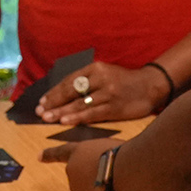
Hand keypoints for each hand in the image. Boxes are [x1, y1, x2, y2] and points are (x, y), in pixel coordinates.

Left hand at [36, 61, 168, 124]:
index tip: (42, 101)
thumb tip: (63, 94)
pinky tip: (65, 122)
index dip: (54, 92)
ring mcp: (108, 93)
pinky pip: (92, 113)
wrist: (151, 86)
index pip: (69, 80)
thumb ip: (87, 80)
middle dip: (54, 102)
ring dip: (61, 112)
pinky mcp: (114, 107)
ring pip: (79, 103)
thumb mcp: (106, 73)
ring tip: (47, 118)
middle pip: (71, 91)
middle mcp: (100, 78)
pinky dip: (77, 118)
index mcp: (96, 68)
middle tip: (40, 112)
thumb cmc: (124, 82)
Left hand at [41, 140, 130, 190]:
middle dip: (94, 177)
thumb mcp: (111, 146)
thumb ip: (103, 156)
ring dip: (102, 190)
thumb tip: (109, 167)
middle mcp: (73, 173)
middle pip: (81, 177)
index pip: (61, 153)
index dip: (50, 154)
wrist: (127, 175)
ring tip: (120, 184)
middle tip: (114, 172)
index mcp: (77, 153)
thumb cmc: (122, 155)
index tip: (39, 156)